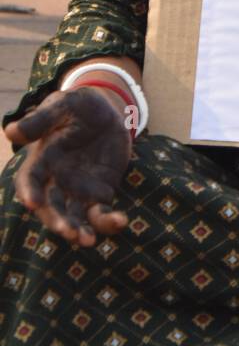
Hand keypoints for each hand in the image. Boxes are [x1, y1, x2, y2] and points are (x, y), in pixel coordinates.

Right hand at [4, 86, 132, 246]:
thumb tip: (10, 131)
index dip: (29, 192)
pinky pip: (101, 212)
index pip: (29, 180)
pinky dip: (107, 221)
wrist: (107, 111)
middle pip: (51, 207)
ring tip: (88, 240)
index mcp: (42, 160)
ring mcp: (78, 190)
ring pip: (74, 217)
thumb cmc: (78, 107)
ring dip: (80, 230)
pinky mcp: (100, 193)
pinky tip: (120, 222)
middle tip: (68, 231)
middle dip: (57, 221)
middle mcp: (56, 180)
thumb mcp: (62, 105)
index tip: (32, 203)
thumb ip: (40, 119)